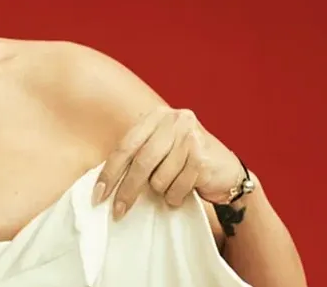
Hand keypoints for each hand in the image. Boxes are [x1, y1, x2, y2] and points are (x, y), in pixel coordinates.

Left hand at [93, 107, 243, 218]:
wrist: (228, 172)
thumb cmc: (186, 162)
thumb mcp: (160, 149)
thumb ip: (137, 155)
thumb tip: (102, 183)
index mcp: (157, 116)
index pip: (125, 145)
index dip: (110, 172)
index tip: (98, 194)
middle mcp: (175, 121)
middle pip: (140, 162)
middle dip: (127, 190)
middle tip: (118, 211)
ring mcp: (191, 137)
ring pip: (158, 178)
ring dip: (161, 191)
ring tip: (170, 187)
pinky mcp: (203, 157)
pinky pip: (177, 187)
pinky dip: (175, 196)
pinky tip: (184, 190)